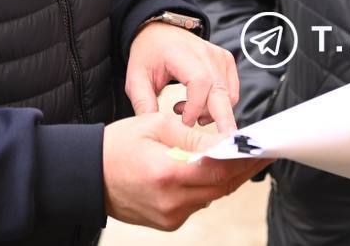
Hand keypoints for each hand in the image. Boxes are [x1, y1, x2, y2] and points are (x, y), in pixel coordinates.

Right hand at [103, 113, 268, 230]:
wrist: (86, 175)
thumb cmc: (116, 146)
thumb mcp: (153, 127)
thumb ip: (192, 136)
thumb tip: (225, 142)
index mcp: (167, 173)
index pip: (219, 169)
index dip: (245, 159)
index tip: (263, 148)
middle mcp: (171, 201)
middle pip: (221, 186)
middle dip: (242, 168)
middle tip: (260, 152)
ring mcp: (170, 216)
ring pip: (211, 196)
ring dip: (225, 177)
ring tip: (237, 158)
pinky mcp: (168, 222)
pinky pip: (197, 203)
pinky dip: (205, 187)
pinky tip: (206, 171)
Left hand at [126, 21, 238, 133]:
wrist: (160, 32)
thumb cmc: (148, 54)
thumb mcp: (136, 78)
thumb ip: (143, 103)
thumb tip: (153, 129)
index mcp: (182, 53)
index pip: (200, 82)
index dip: (195, 107)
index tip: (183, 122)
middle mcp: (205, 53)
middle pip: (221, 90)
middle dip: (223, 119)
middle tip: (222, 144)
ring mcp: (219, 57)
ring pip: (227, 96)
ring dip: (211, 113)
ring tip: (184, 111)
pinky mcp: (226, 62)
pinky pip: (231, 92)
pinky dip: (219, 106)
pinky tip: (197, 105)